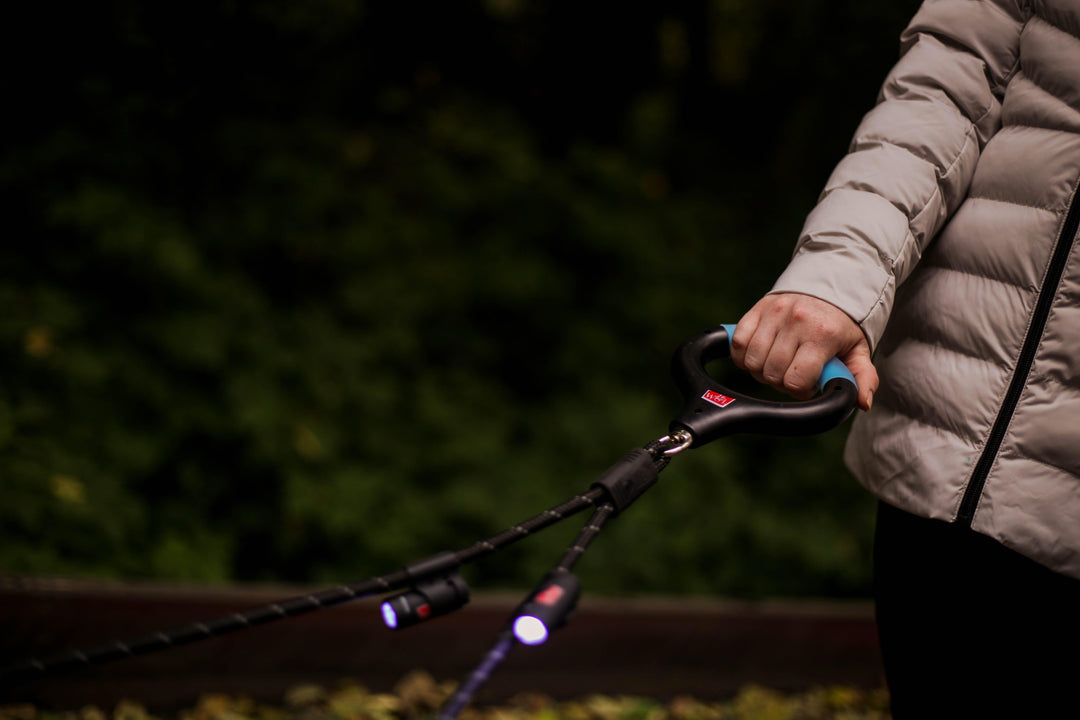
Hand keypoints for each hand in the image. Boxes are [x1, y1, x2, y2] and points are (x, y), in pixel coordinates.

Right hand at [730, 293, 878, 410]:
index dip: (799, 391)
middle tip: (792, 375)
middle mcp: (796, 321)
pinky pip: (738, 343)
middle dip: (780, 382)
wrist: (830, 285)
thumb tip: (861, 402)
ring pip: (752, 361)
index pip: (795, 380)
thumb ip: (863, 377)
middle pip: (771, 374)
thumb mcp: (858, 350)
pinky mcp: (758, 308)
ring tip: (776, 365)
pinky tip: (758, 356)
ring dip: (761, 371)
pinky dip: (742, 356)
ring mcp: (774, 313)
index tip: (807, 385)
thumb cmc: (841, 325)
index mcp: (823, 335)